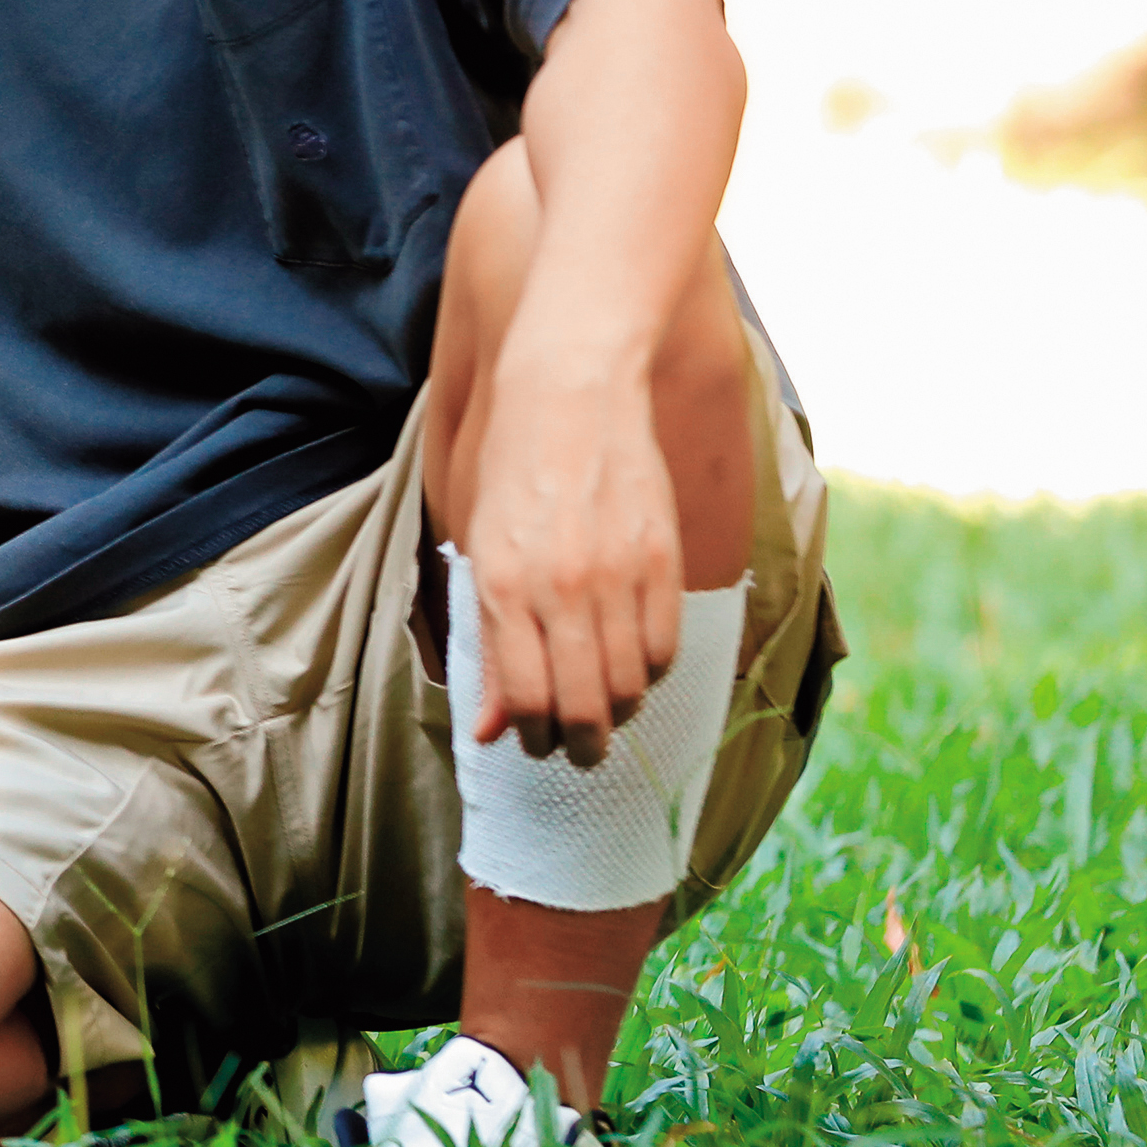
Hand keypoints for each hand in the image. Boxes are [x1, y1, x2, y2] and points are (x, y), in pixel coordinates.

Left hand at [459, 360, 689, 766]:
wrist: (569, 395)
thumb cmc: (510, 472)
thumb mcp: (479, 553)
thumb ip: (487, 643)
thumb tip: (491, 729)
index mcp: (503, 586)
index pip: (527, 699)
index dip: (533, 737)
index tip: (533, 743)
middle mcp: (562, 588)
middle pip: (586, 706)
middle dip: (581, 746)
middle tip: (578, 750)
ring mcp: (619, 576)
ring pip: (632, 685)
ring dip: (618, 712)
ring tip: (605, 709)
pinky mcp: (664, 561)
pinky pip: (667, 648)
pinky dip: (652, 672)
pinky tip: (634, 665)